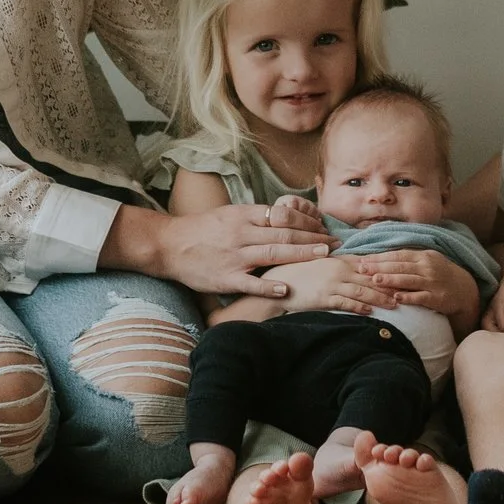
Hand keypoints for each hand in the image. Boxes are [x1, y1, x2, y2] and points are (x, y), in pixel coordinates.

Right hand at [117, 198, 332, 296]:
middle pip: (284, 233)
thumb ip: (254, 218)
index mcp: (243, 216)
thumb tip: (283, 218)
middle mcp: (242, 234)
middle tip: (335, 242)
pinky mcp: (225, 278)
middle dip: (313, 238)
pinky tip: (286, 289)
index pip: (282, 217)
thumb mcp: (228, 214)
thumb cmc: (201, 229)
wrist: (168, 244)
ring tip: (323, 256)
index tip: (324, 227)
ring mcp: (234, 256)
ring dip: (301, 254)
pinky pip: (250, 283)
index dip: (306, 222)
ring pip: (273, 253)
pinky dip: (268, 287)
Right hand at [268, 256, 394, 314]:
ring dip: (379, 298)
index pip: (369, 264)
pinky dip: (359, 307)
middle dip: (389, 285)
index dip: (387, 269)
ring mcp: (332, 284)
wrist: (280, 283)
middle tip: (407, 290)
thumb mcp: (323, 262)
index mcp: (340, 260)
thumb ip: (341, 260)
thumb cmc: (302, 272)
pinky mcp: (324, 298)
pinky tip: (370, 311)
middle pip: (370, 278)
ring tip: (394, 303)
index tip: (403, 273)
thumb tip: (358, 258)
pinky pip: (346, 303)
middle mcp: (339, 270)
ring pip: (362, 291)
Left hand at [353, 250, 477, 314]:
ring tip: (375, 280)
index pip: (398, 255)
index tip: (363, 260)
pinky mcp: (437, 298)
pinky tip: (396, 297)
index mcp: (423, 256)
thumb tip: (383, 258)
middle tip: (362, 269)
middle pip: (400, 266)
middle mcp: (427, 267)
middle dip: (380, 267)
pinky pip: (420, 297)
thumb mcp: (427, 261)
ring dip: (391, 280)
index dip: (380, 257)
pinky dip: (408, 297)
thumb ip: (409, 259)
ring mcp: (432, 282)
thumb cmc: (441, 274)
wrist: (465, 290)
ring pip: (408, 280)